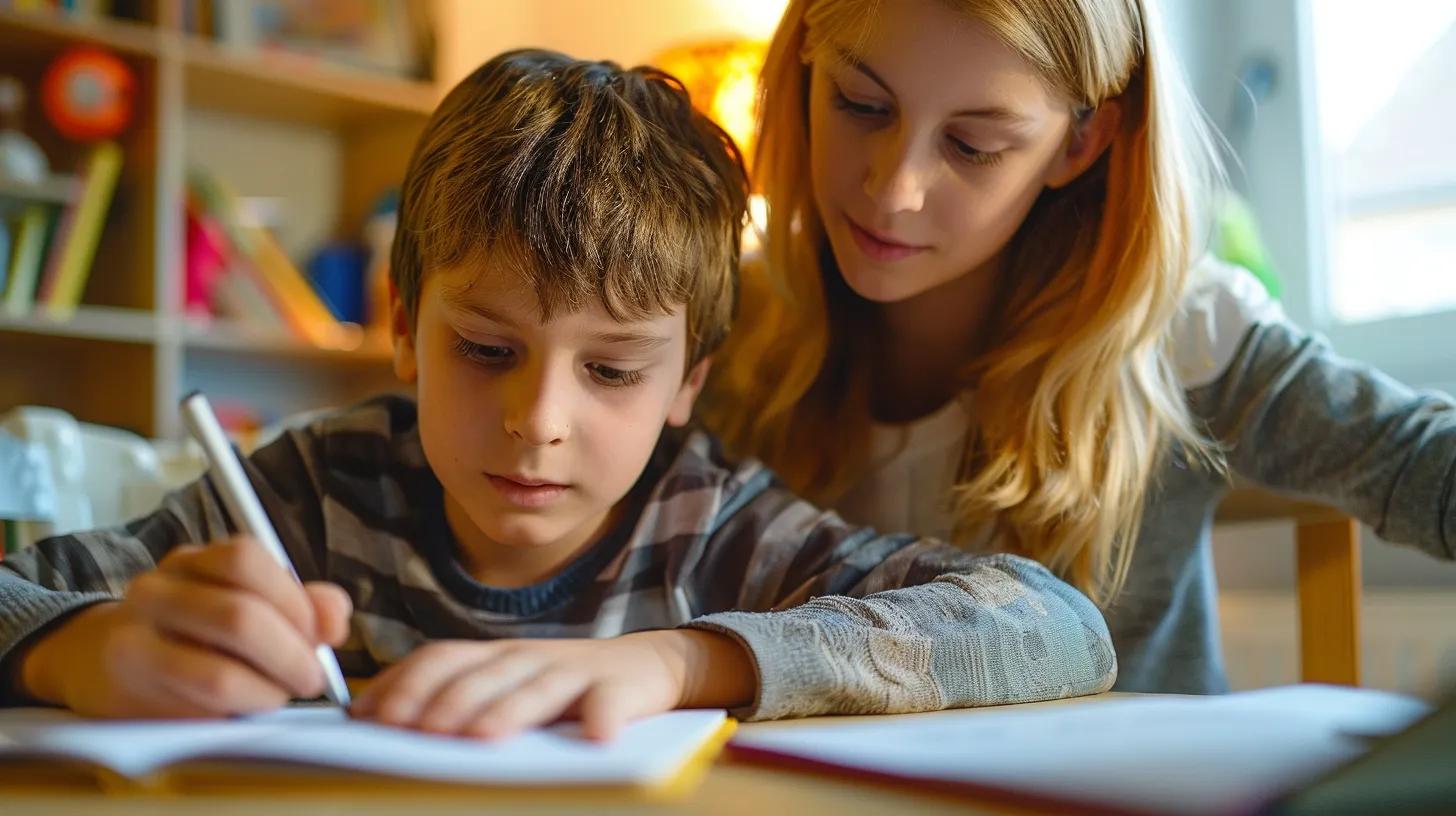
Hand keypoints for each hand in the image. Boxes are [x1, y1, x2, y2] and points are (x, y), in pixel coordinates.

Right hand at [18, 538, 351, 718]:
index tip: (322, 635)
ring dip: (269, 690)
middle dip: (292, 655)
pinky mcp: (129, 692)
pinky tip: (248, 705)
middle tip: (311, 676)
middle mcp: (158, 589)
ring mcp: (137, 640)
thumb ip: (302, 605)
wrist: (107, 662)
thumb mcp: (252, 603)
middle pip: (240, 616)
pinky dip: (240, 708)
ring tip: (281, 693)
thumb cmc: (197, 631)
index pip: (247, 561)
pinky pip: (199, 707)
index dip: (296, 602)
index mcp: (195, 560)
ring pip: (220, 672)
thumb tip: (335, 617)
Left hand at [351, 629, 754, 740]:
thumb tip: (377, 717)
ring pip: (538, 687)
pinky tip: (597, 737)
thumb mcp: (508, 684)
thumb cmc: (564, 687)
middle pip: (484, 672)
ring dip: (510, 709)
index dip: (406, 683)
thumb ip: (458, 696)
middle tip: (419, 730)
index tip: (371, 714)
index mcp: (496, 655)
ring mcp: (576, 670)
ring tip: (485, 736)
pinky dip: (605, 717)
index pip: (442, 657)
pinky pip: (612, 702)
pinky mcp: (622, 688)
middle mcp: (530, 656)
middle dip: (447, 700)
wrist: (648, 666)